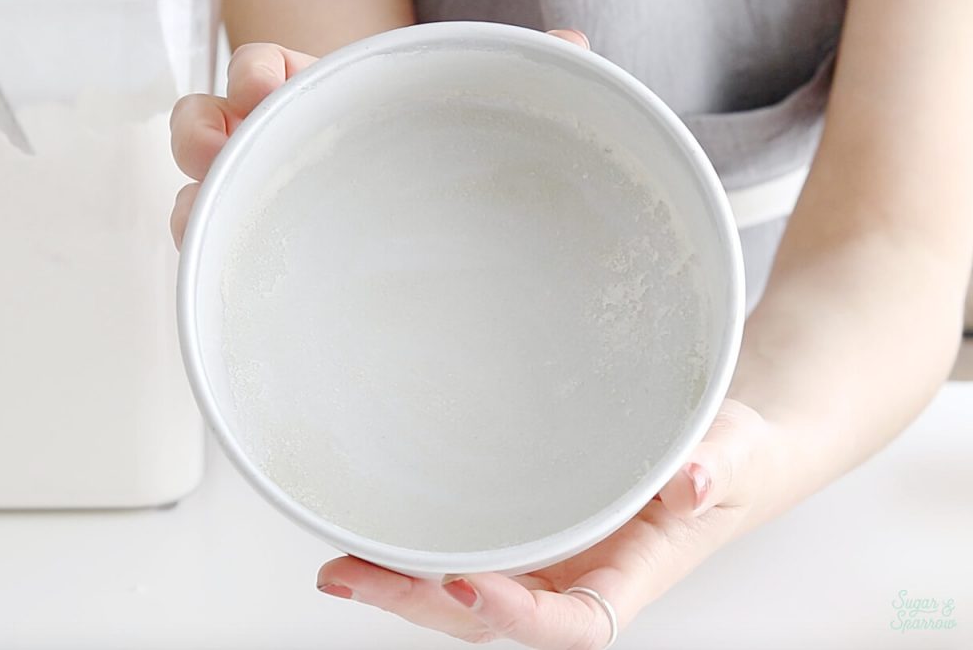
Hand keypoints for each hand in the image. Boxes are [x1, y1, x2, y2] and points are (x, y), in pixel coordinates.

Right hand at [167, 30, 590, 247]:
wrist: (439, 275)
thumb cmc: (446, 180)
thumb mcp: (476, 124)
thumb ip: (515, 81)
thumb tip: (576, 48)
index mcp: (324, 109)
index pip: (270, 78)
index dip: (258, 74)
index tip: (272, 78)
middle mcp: (283, 159)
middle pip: (213, 132)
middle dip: (209, 126)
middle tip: (237, 134)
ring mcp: (264, 218)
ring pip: (200, 197)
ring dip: (195, 196)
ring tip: (212, 213)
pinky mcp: (261, 274)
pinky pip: (214, 263)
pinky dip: (206, 259)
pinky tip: (226, 273)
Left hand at [316, 400, 774, 649]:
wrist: (720, 455)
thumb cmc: (732, 460)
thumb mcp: (735, 453)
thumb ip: (717, 468)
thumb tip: (689, 482)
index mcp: (633, 574)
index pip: (576, 623)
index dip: (520, 617)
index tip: (466, 584)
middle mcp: (583, 577)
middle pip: (496, 616)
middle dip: (423, 604)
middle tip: (353, 574)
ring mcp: (554, 559)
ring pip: (472, 594)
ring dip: (405, 586)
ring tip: (339, 567)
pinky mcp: (536, 532)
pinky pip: (476, 554)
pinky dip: (422, 555)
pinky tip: (375, 540)